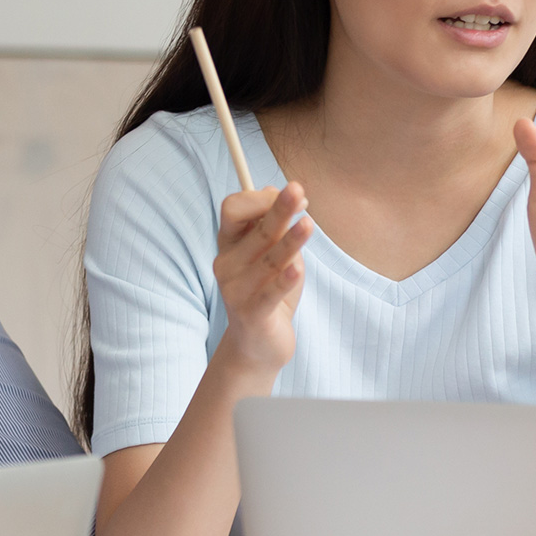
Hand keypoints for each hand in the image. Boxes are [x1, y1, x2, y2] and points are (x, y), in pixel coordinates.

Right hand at [212, 182, 312, 373]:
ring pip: (268, 259)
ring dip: (290, 241)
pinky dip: (283, 281)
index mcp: (230, 244)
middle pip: (254, 230)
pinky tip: (296, 269)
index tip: (296, 196)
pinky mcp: (251, 315)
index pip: (234, 209)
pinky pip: (269, 294)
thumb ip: (273, 226)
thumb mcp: (273, 254)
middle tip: (298, 191)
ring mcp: (235, 290)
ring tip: (308, 226)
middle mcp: (227, 264)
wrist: (259, 345)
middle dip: (277, 209)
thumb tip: (276, 190)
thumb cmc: (269, 292)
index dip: (263, 199)